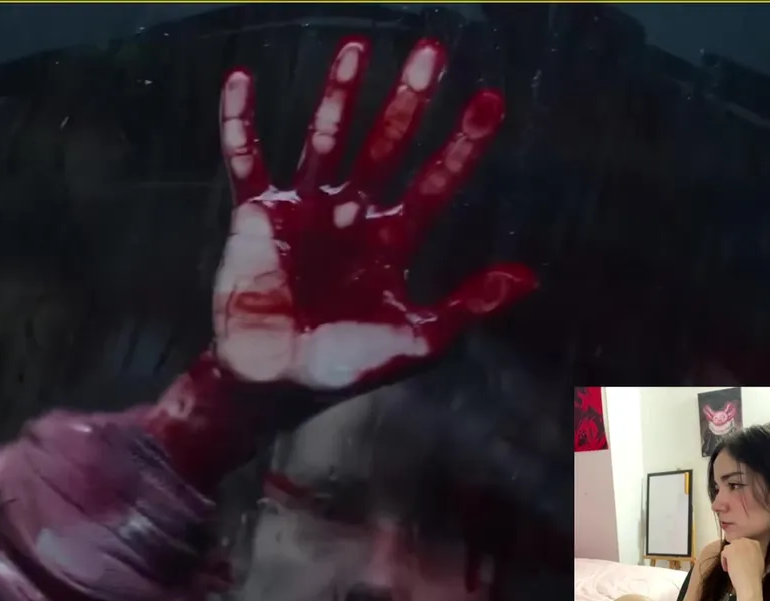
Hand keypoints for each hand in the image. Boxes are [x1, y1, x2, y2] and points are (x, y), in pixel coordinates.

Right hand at [213, 37, 536, 390]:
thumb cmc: (343, 368)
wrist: (274, 383)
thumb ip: (467, 305)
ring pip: (325, 140)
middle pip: (386, 145)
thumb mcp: (416, 341)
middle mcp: (353, 216)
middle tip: (431, 53)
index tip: (490, 99)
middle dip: (409, 101)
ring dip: (340, 96)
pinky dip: (240, 124)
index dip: (462, 144)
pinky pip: (247, 162)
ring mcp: (304, 211)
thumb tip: (529, 276)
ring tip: (357, 47)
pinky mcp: (256, 217)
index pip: (435, 182)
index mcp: (393, 241)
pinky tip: (242, 79)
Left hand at [721, 537, 765, 593]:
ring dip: (729, 557)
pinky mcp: (729, 549)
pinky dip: (724, 561)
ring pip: (728, 548)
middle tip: (735, 562)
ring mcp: (737, 544)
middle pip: (736, 544)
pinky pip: (723, 553)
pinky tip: (728, 569)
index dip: (741, 551)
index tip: (741, 559)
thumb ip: (753, 553)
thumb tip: (746, 553)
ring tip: (732, 566)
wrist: (749, 581)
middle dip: (734, 553)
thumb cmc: (755, 574)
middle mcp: (746, 541)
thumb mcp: (759, 560)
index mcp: (755, 543)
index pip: (745, 543)